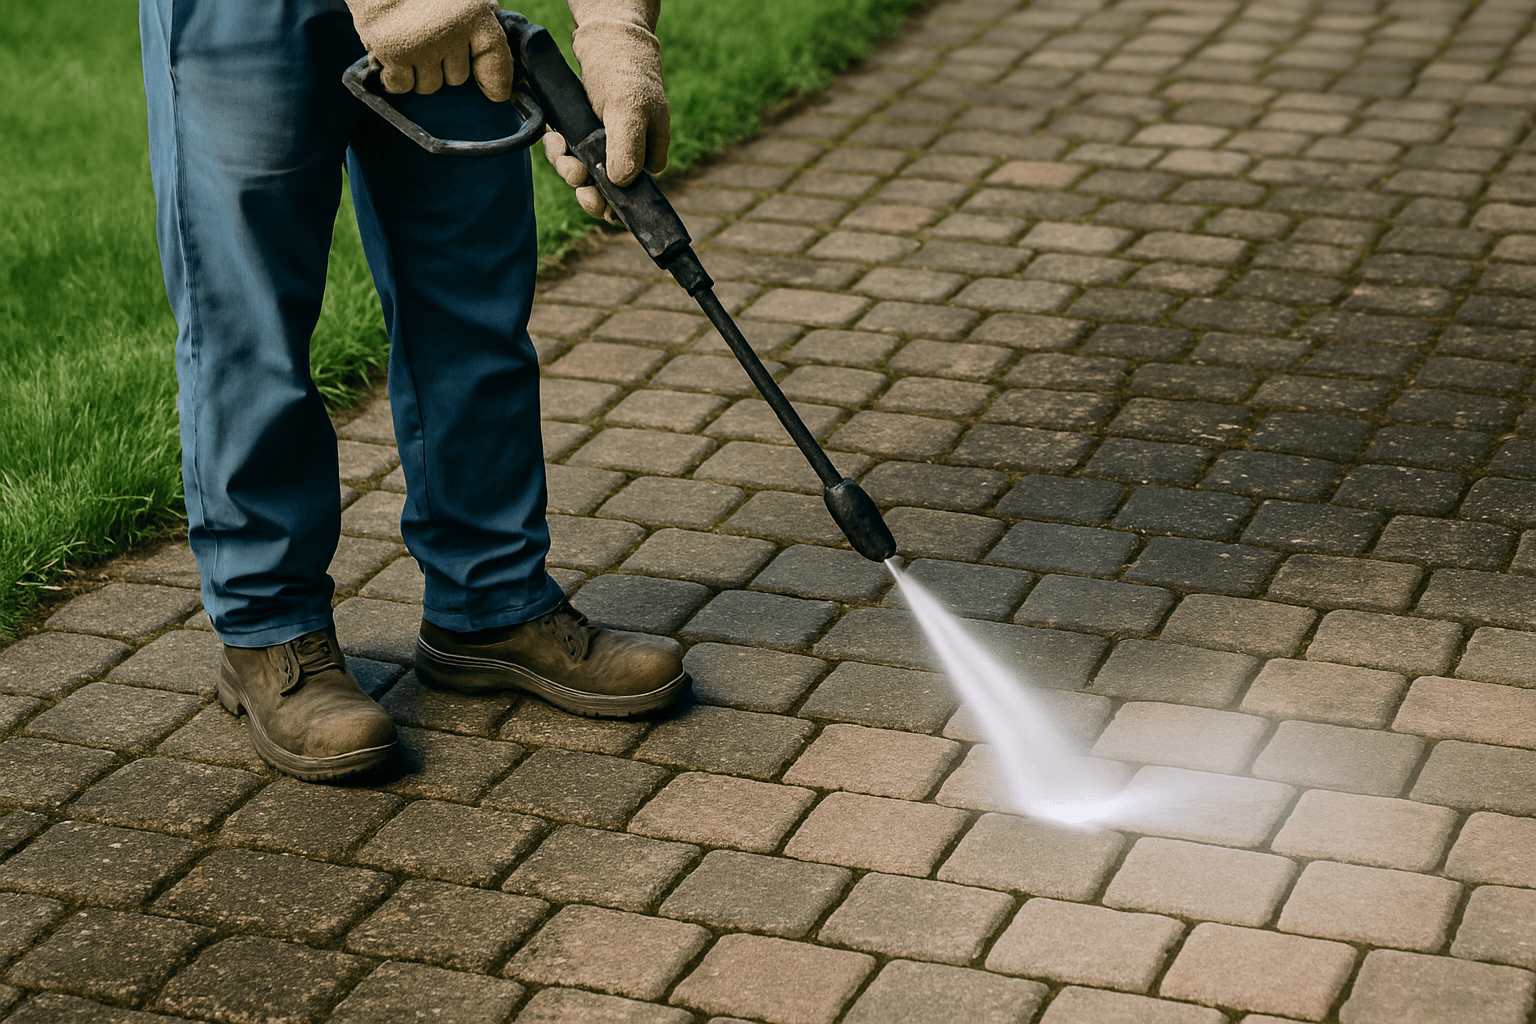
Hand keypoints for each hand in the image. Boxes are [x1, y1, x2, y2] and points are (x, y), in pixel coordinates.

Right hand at [346, 0, 514, 101]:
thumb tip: (494, 33)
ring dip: (419, 73)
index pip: (495, 57)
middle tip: (428, 41)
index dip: (496, 80)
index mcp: (473, 13)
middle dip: (444, 66)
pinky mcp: (394, 54)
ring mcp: (422, 45)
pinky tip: (391, 58)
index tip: (495, 94)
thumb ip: (477, 12)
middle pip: (457, 78)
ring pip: (430, 86)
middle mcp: (451, 31)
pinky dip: (395, 78)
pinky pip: (402, 86)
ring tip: (408, 44)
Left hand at [543, 0, 669, 219]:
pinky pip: (567, 155)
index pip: (633, 197)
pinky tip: (555, 138)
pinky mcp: (582, 137)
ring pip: (582, 175)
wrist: (606, 41)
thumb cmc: (625, 75)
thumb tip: (621, 182)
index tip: (597, 200)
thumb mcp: (629, 110)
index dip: (613, 205)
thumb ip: (627, 147)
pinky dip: (558, 150)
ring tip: (561, 149)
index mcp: (648, 157)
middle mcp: (626, 156)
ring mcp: (603, 148)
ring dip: (567, 168)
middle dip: (586, 190)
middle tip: (576, 177)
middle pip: (605, 192)